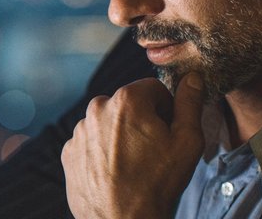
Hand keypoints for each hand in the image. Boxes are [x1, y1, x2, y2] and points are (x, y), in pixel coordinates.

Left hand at [61, 73, 204, 217]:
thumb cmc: (157, 183)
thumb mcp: (187, 141)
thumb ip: (190, 104)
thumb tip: (192, 78)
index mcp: (126, 100)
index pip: (153, 88)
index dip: (166, 108)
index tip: (168, 131)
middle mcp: (96, 109)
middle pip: (128, 105)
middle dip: (142, 121)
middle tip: (152, 151)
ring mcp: (79, 131)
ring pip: (108, 124)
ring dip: (120, 136)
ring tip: (133, 165)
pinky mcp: (68, 151)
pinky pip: (91, 143)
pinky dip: (102, 152)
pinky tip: (115, 172)